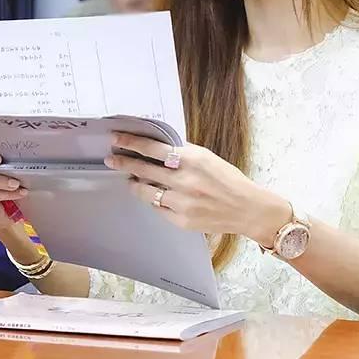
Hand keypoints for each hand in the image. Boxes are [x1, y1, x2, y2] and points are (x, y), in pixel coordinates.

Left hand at [105, 132, 291, 245]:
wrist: (246, 208)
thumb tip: (157, 146)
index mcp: (191, 159)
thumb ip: (182, 152)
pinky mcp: (181, 220)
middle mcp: (184, 180)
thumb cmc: (228, 180)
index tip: (117, 138)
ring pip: (146, 192)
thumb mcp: (207, 157)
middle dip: (124, 163)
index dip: (131, 142)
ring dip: (135, 184)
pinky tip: (153, 196)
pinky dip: (154, 200)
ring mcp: (181, 203)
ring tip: (131, 180)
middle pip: (143, 169)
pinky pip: (158, 208)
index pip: (152, 148)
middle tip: (112, 159)